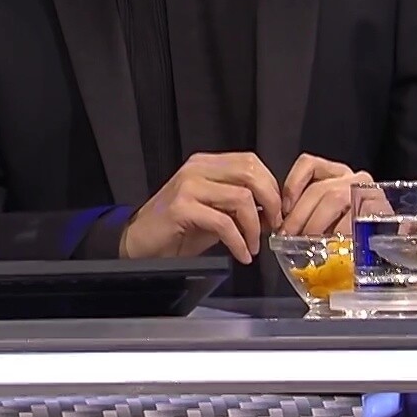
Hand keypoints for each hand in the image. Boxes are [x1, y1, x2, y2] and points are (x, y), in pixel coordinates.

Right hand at [120, 153, 283, 263]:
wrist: (138, 243)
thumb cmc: (176, 229)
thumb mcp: (213, 211)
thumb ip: (239, 205)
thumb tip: (271, 211)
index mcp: (205, 164)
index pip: (251, 162)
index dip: (272, 186)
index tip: (278, 212)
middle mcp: (197, 169)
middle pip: (250, 174)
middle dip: (270, 203)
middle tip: (274, 227)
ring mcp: (188, 187)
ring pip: (241, 197)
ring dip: (254, 227)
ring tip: (253, 246)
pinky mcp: (181, 208)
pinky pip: (223, 223)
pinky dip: (239, 242)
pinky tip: (241, 255)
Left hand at [279, 154, 375, 235]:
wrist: (388, 247)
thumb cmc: (352, 233)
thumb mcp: (324, 218)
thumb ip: (304, 214)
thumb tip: (277, 225)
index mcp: (335, 174)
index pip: (308, 164)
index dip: (292, 185)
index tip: (283, 209)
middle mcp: (352, 178)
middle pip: (318, 189)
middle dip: (299, 216)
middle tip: (290, 237)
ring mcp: (368, 190)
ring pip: (334, 198)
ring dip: (316, 224)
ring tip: (308, 243)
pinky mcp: (380, 206)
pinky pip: (354, 216)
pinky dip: (340, 231)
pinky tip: (333, 244)